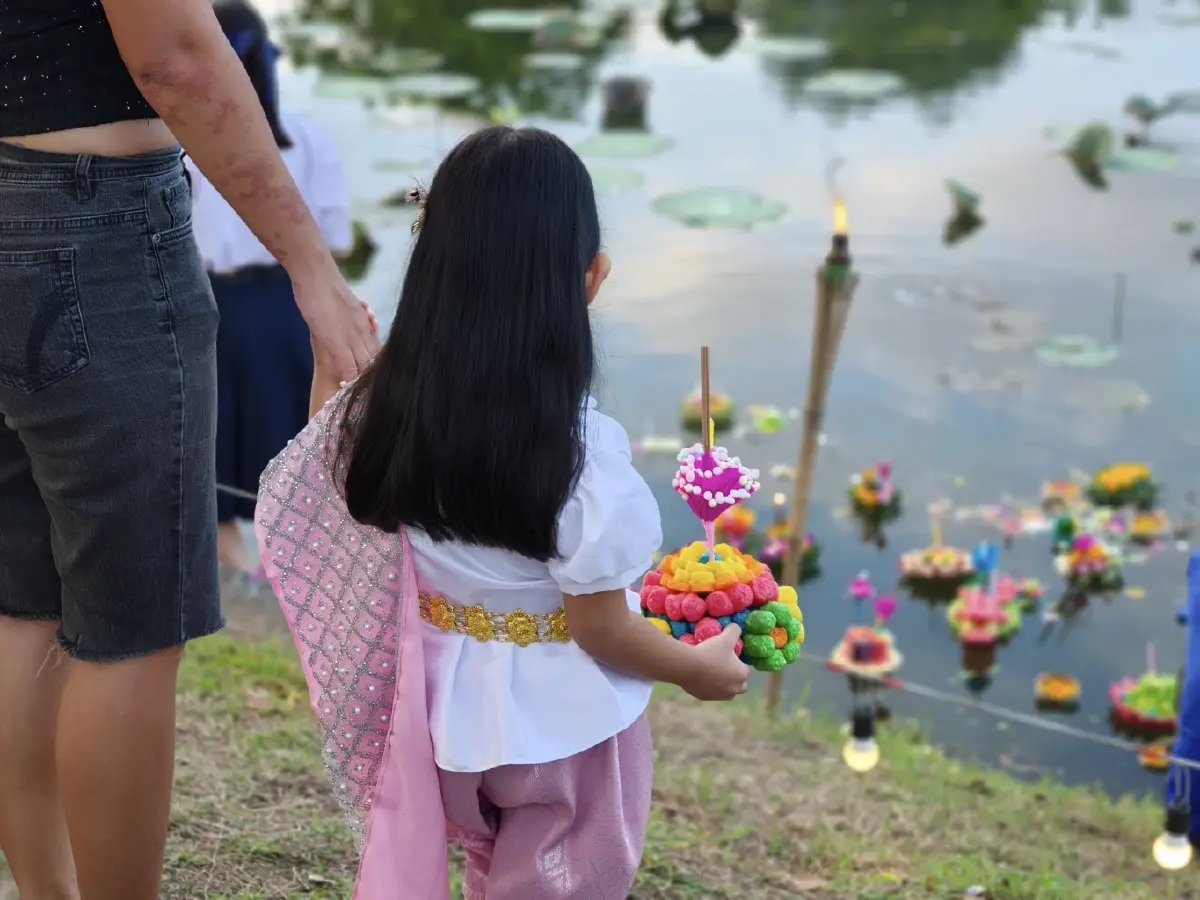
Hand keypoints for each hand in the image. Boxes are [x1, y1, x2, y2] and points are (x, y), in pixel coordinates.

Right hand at [293, 264, 379, 382]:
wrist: (316, 273)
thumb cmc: (324, 283)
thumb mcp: (344, 301)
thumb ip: (353, 313)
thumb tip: (358, 313)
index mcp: (364, 322)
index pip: (376, 348)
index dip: (378, 363)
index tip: (380, 376)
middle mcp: (362, 330)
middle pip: (374, 359)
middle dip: (375, 376)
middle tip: (378, 391)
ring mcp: (350, 336)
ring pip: (364, 364)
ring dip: (363, 381)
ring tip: (364, 394)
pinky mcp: (336, 341)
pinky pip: (347, 365)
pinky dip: (349, 378)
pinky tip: (347, 387)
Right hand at [681, 624, 749, 700]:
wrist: (688, 666)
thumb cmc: (711, 652)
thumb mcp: (725, 637)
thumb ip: (734, 631)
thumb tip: (736, 627)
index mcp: (741, 675)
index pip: (746, 669)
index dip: (739, 662)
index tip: (730, 656)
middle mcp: (734, 689)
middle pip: (740, 685)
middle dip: (735, 678)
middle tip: (723, 666)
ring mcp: (719, 696)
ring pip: (726, 692)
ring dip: (723, 684)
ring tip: (712, 672)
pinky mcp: (705, 698)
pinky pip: (710, 693)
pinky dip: (708, 687)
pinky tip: (701, 676)